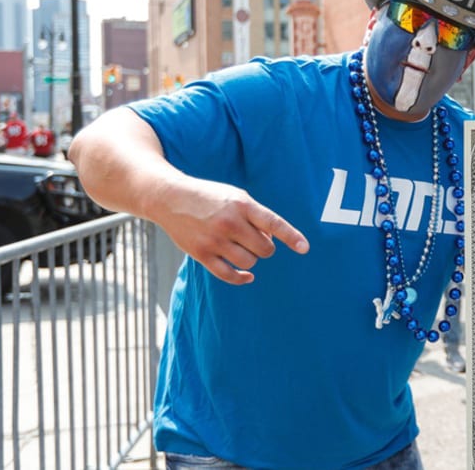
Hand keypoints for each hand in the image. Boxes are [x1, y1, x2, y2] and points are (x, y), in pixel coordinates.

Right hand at [153, 175, 308, 284]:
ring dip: (252, 259)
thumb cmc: (209, 197)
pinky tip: (248, 275)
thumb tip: (272, 240)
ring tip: (242, 247)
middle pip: (264, 248)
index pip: (273, 223)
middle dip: (265, 247)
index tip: (304, 248)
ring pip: (249, 262)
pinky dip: (242, 277)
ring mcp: (214, 240)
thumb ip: (255, 216)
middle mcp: (229, 222)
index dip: (291, 236)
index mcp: (242, 205)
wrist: (170, 198)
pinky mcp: (201, 254)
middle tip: (254, 239)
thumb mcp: (235, 197)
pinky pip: (229, 275)